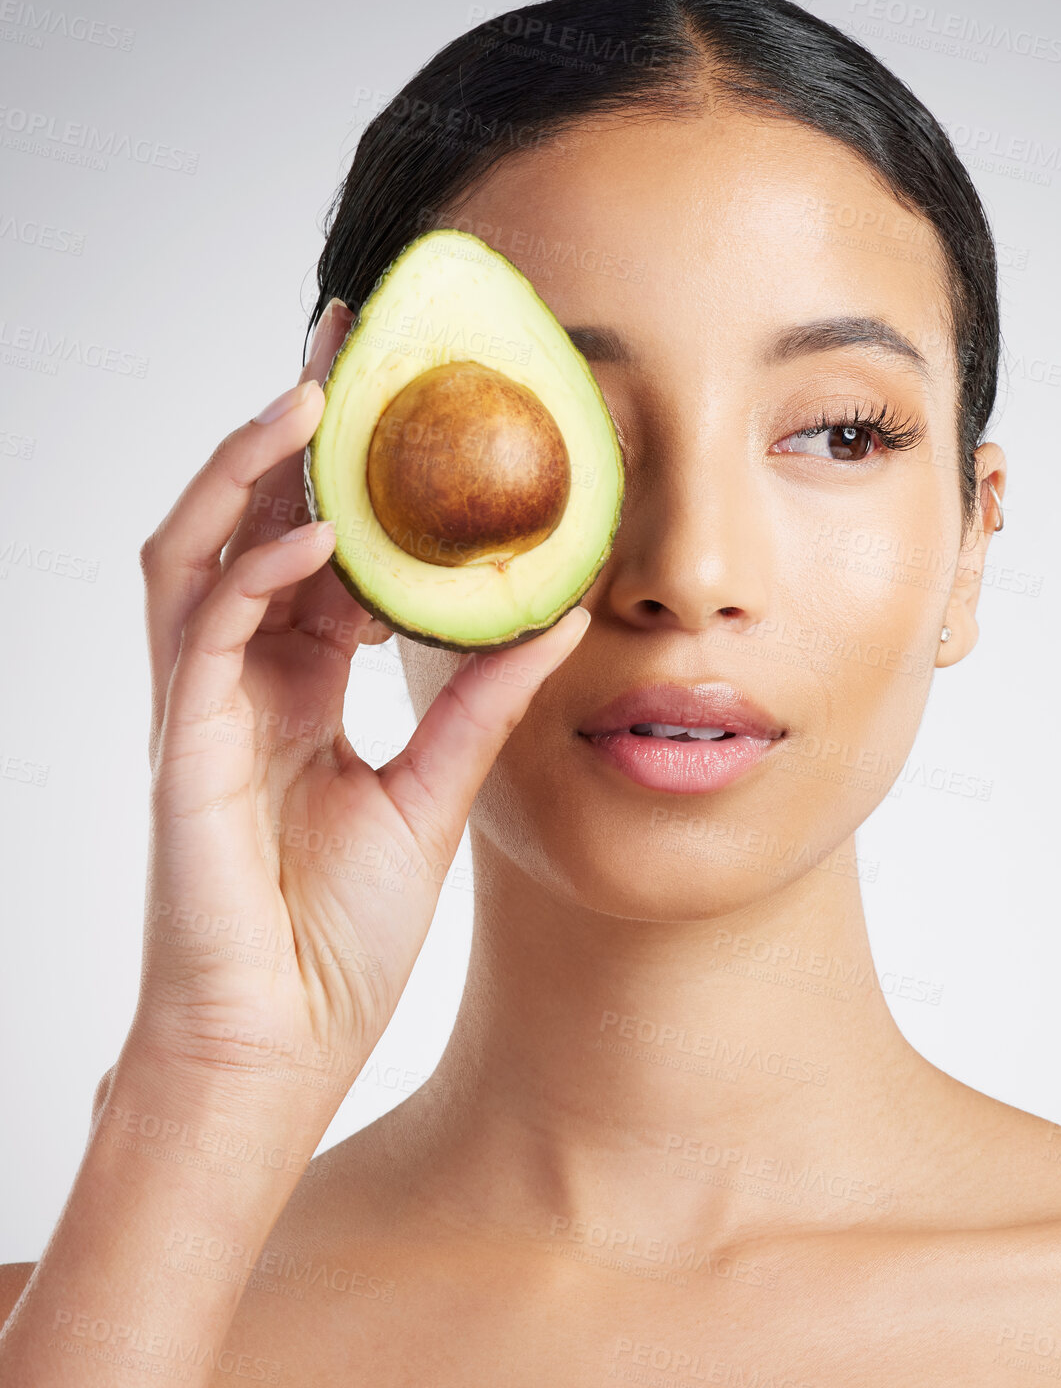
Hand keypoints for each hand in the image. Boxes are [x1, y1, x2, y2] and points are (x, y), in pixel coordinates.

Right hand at [126, 301, 589, 1126]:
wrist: (277, 1048)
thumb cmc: (336, 939)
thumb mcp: (431, 797)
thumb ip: (479, 705)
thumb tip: (553, 614)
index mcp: (297, 689)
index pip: (316, 553)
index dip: (354, 474)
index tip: (411, 400)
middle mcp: (243, 681)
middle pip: (249, 523)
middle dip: (290, 428)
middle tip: (349, 339)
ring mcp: (202, 709)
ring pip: (198, 548)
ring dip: (249, 467)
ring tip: (314, 390)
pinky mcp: (181, 748)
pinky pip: (204, 630)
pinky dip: (254, 568)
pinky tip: (317, 529)